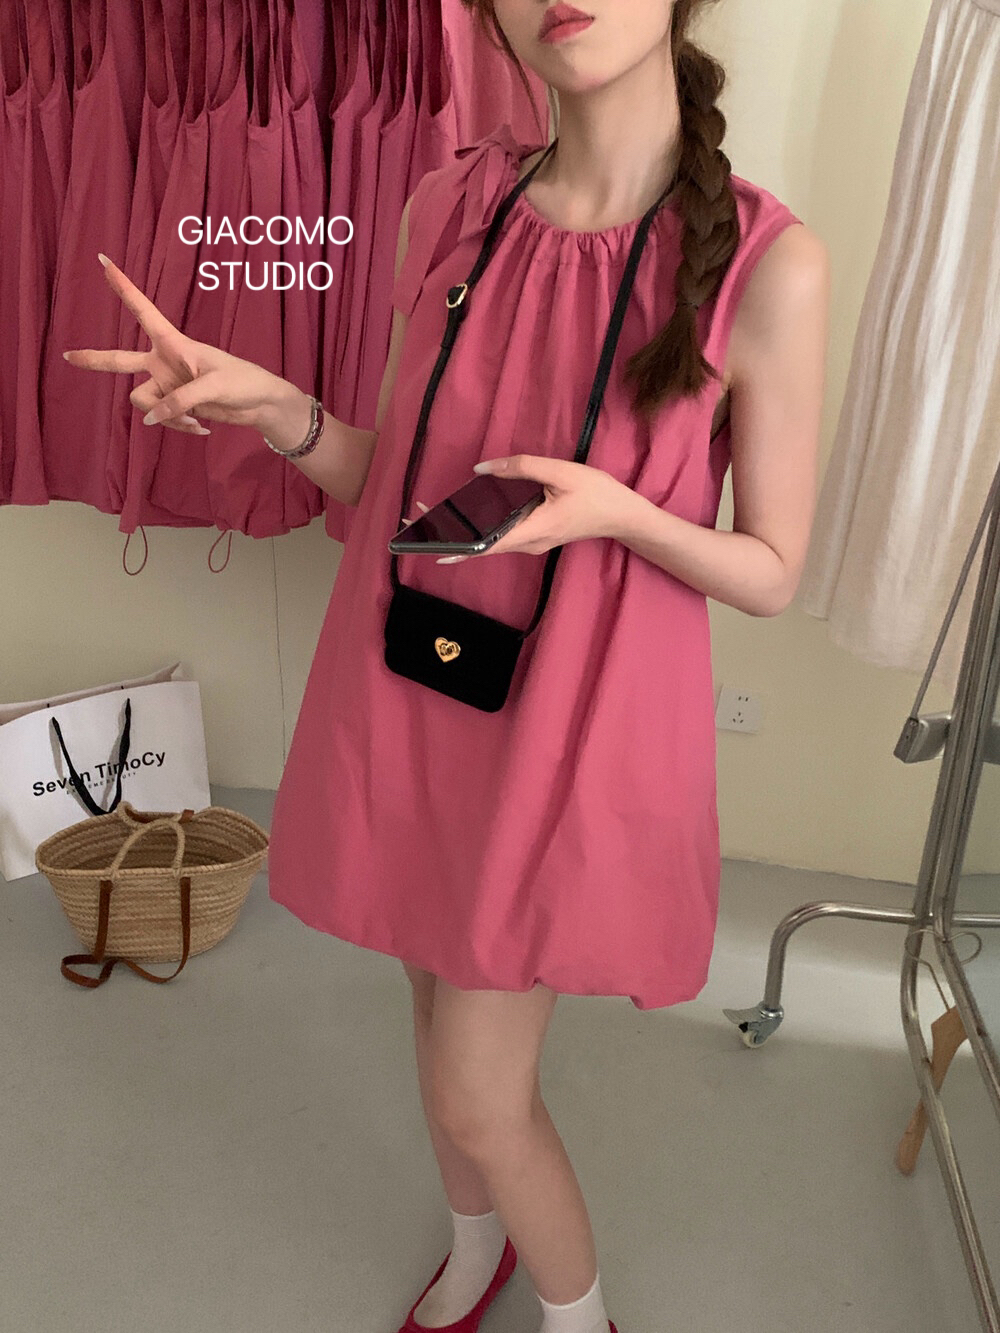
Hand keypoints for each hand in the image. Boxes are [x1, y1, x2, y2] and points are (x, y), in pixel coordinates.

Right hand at [62, 254, 293, 435]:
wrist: (260, 405)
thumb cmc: (242, 382)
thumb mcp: (213, 387)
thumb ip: (180, 401)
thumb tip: (151, 419)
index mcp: (173, 342)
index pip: (143, 310)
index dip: (123, 287)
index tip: (103, 260)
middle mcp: (163, 361)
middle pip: (120, 360)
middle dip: (94, 360)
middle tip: (67, 356)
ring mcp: (166, 384)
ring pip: (143, 402)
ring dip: (165, 417)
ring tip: (194, 421)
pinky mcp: (173, 405)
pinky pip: (160, 419)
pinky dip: (178, 426)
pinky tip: (202, 428)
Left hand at [435, 454, 637, 563]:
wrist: (622, 515)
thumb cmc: (596, 494)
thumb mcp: (560, 472)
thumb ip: (520, 468)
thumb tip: (482, 468)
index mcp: (531, 531)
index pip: (485, 545)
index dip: (455, 545)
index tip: (428, 544)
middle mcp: (527, 543)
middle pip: (481, 544)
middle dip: (448, 533)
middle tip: (417, 518)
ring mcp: (531, 542)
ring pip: (489, 539)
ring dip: (462, 528)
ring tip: (434, 514)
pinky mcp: (535, 536)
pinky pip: (501, 533)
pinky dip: (480, 525)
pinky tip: (466, 513)